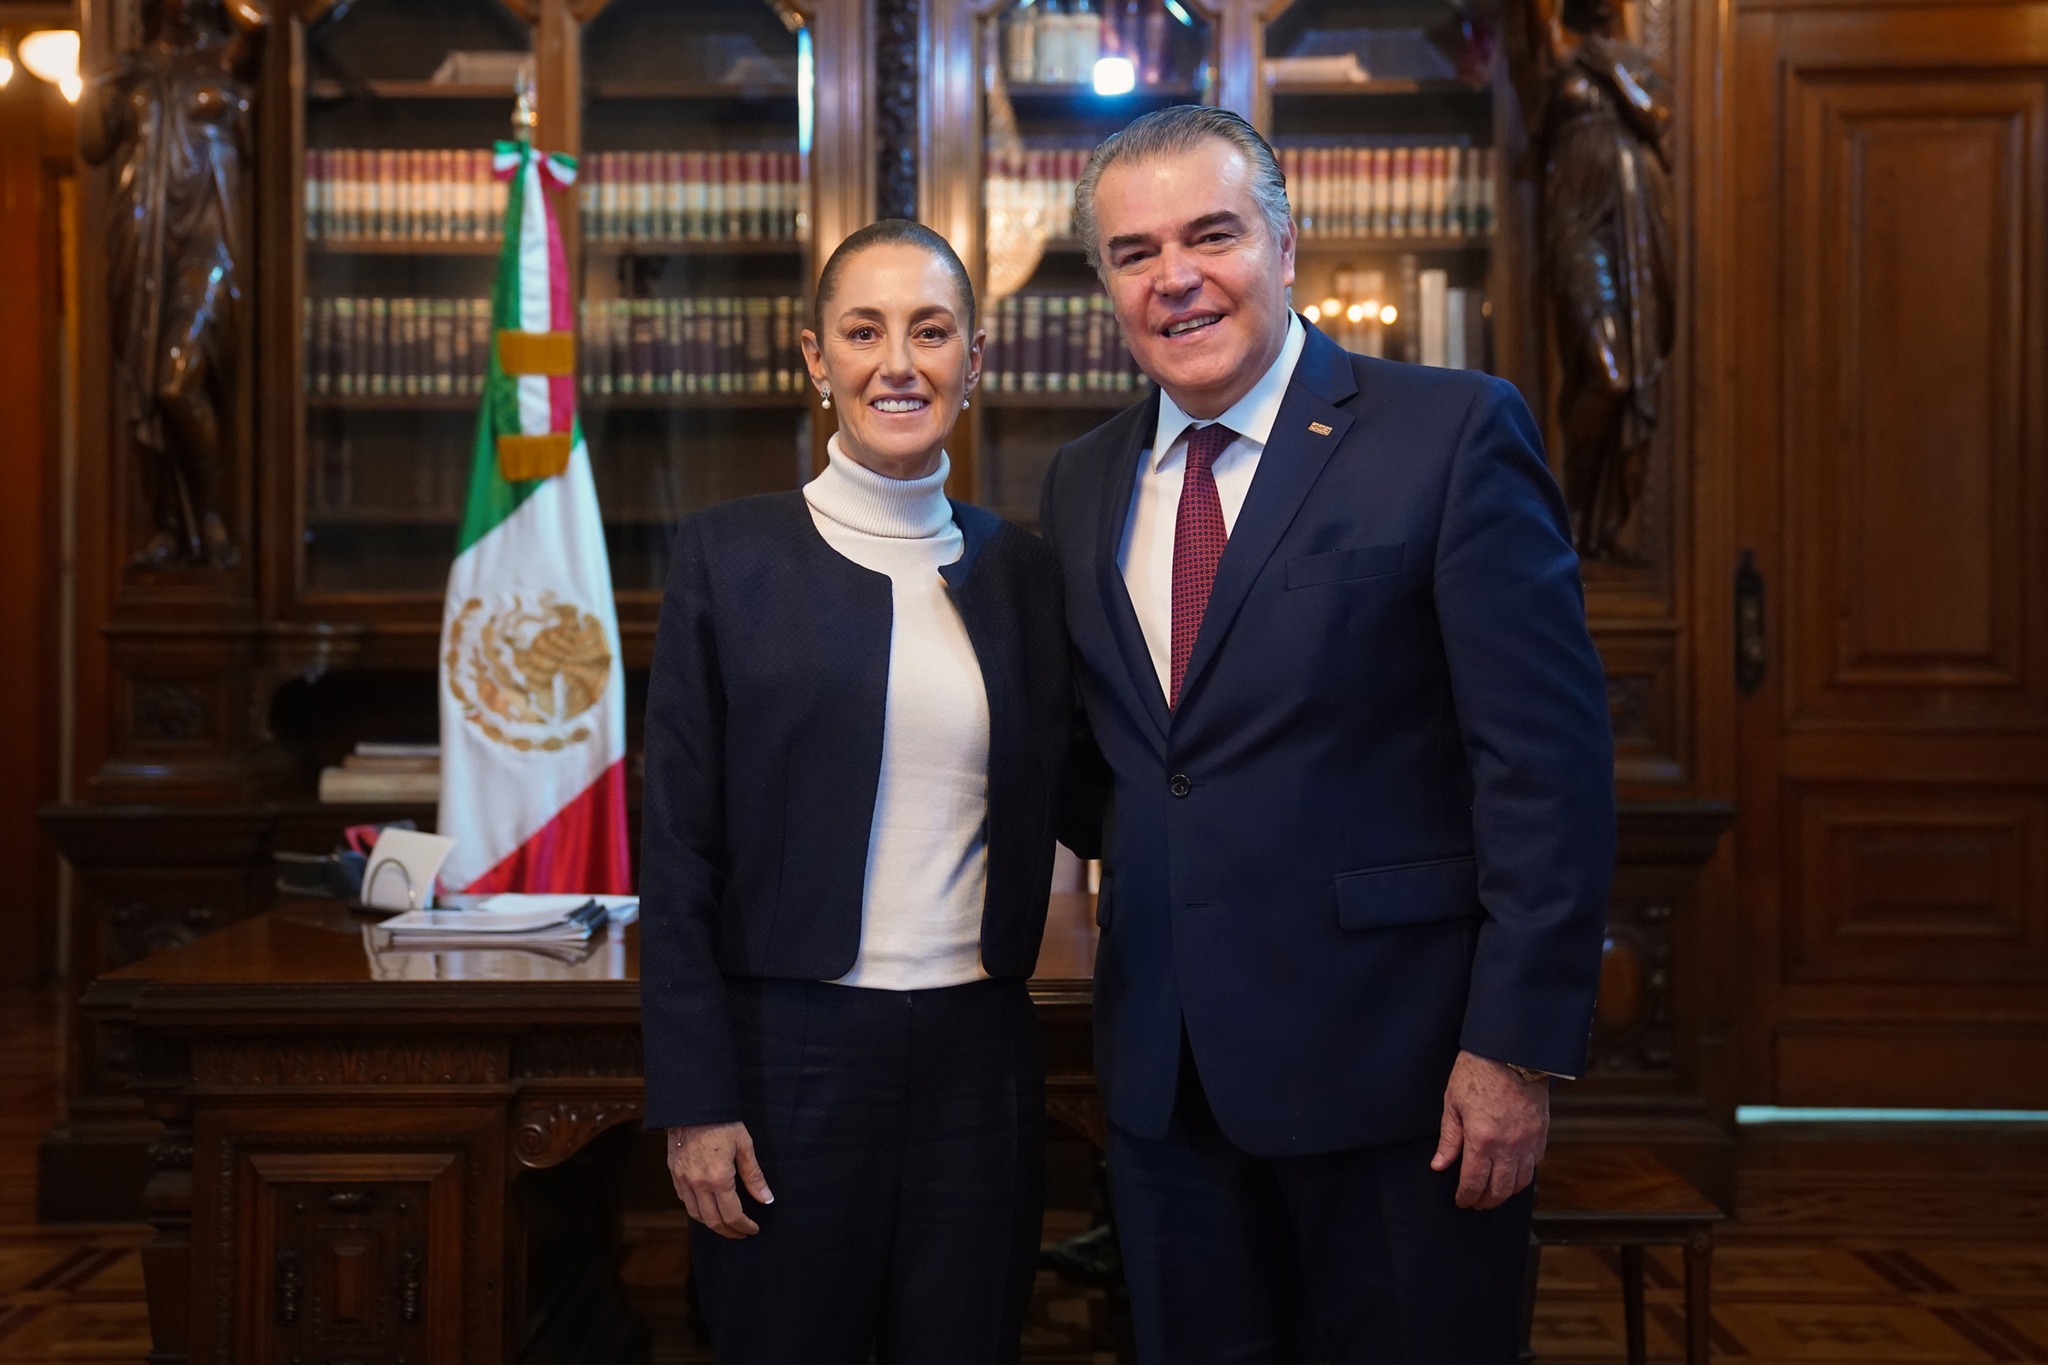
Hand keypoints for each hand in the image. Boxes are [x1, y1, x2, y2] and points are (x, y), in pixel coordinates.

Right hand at [666, 1122, 774, 1238]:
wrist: (692, 1105)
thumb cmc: (721, 1122)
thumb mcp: (744, 1146)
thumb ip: (754, 1176)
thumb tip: (766, 1199)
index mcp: (718, 1178)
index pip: (732, 1215)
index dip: (744, 1226)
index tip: (753, 1229)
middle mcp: (697, 1184)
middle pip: (712, 1221)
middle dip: (729, 1231)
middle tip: (741, 1233)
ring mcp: (682, 1180)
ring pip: (695, 1215)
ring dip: (712, 1223)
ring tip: (726, 1224)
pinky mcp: (673, 1173)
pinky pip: (684, 1200)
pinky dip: (696, 1209)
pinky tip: (707, 1207)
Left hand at [1430, 1050, 1548, 1210]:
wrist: (1510, 1051)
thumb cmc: (1477, 1073)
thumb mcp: (1452, 1104)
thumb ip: (1448, 1140)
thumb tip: (1439, 1165)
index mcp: (1481, 1139)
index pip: (1474, 1182)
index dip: (1466, 1196)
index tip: (1461, 1201)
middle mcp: (1508, 1146)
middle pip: (1499, 1190)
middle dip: (1485, 1201)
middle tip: (1476, 1202)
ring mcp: (1528, 1141)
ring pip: (1520, 1182)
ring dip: (1506, 1193)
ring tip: (1494, 1193)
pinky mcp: (1541, 1133)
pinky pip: (1535, 1164)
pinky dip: (1523, 1175)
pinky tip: (1513, 1173)